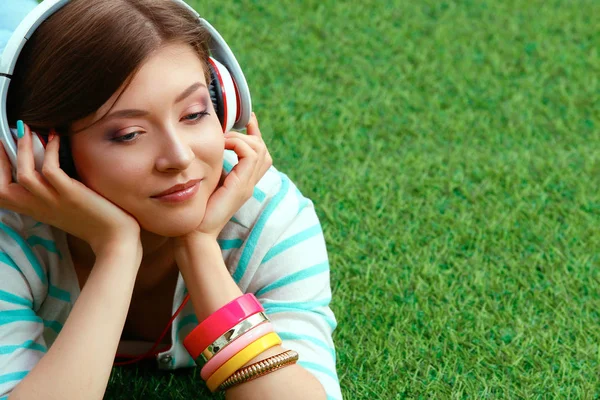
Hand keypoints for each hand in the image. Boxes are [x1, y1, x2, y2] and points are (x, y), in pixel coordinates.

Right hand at [0, 122, 140, 255]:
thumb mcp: (63, 206)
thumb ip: (50, 191)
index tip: (2, 151)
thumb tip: (44, 162)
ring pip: (24, 174)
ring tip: (29, 129)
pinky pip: (52, 170)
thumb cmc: (93, 220)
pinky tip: (56, 138)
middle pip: (1, 188)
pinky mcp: (72, 196)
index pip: (1, 195)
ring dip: (24, 149)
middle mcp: (39, 207)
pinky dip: (51, 151)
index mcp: (35, 210)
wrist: (115, 239)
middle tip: (7, 135)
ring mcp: (54, 201)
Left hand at [192, 113, 271, 238]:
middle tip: (236, 123)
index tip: (248, 119)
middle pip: (263, 151)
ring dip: (241, 137)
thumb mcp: (205, 182)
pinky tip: (222, 145)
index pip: (259, 156)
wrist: (195, 233)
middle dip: (251, 132)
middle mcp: (248, 183)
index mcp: (242, 183)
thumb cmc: (195, 211)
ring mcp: (247, 185)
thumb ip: (211, 168)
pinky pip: (250, 154)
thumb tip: (205, 148)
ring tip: (224, 138)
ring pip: (259, 149)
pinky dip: (238, 144)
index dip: (255, 135)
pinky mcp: (241, 186)